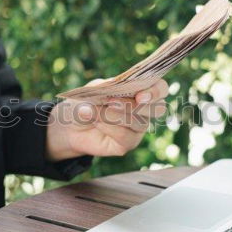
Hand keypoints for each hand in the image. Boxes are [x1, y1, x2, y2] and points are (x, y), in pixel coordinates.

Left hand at [45, 80, 168, 159]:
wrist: (71, 123)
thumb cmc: (88, 101)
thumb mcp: (96, 89)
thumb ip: (110, 87)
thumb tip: (119, 90)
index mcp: (141, 90)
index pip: (160, 88)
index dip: (155, 91)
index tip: (140, 95)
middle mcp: (145, 110)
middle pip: (158, 108)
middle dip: (136, 106)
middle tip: (113, 103)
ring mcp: (138, 128)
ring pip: (138, 122)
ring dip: (113, 115)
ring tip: (93, 111)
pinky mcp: (127, 144)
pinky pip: (125, 136)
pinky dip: (108, 127)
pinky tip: (95, 122)